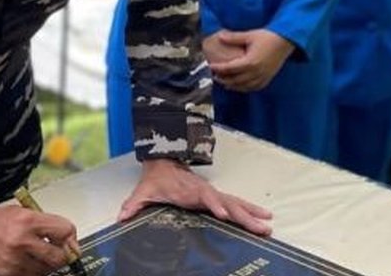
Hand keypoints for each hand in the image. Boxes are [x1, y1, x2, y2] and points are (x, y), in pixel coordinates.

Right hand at [0, 196, 78, 275]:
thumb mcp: (20, 212)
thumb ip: (43, 223)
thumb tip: (64, 238)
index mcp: (28, 220)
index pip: (65, 231)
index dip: (71, 238)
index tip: (71, 242)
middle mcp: (22, 240)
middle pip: (60, 256)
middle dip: (62, 255)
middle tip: (59, 253)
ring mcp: (14, 259)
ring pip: (45, 270)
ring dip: (46, 265)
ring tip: (38, 256)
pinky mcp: (6, 272)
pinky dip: (31, 271)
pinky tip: (26, 262)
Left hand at [118, 159, 272, 235]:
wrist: (163, 162)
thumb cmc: (156, 179)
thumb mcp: (143, 191)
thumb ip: (133, 204)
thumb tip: (121, 216)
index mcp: (190, 190)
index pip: (205, 197)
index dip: (214, 205)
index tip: (225, 215)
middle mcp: (205, 191)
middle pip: (228, 203)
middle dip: (244, 216)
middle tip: (260, 228)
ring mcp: (213, 193)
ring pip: (236, 204)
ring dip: (252, 215)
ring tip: (269, 226)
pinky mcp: (216, 196)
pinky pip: (237, 203)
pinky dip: (251, 210)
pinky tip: (264, 218)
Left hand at [207, 29, 294, 91]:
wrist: (286, 41)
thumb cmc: (268, 37)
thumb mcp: (249, 35)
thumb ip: (234, 37)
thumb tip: (220, 36)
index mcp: (250, 62)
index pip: (230, 68)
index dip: (219, 68)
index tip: (211, 66)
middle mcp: (256, 72)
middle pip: (236, 80)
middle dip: (224, 79)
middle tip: (215, 76)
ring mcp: (263, 76)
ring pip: (244, 86)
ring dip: (233, 86)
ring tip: (224, 83)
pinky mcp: (268, 77)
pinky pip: (255, 87)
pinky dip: (245, 88)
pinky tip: (240, 86)